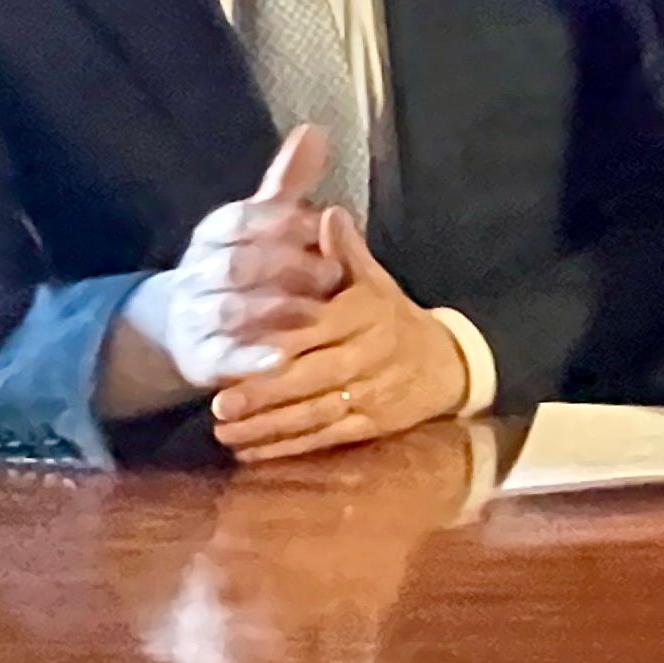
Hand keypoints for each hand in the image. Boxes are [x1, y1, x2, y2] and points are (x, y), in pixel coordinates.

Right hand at [151, 125, 354, 389]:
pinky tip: (284, 360)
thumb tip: (314, 129)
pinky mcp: (200, 358)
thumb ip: (288, 182)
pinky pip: (222, 357)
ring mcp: (195, 315)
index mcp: (214, 232)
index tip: (322, 223)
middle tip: (333, 275)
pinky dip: (251, 359)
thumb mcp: (261, 221)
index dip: (281, 221)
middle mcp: (199, 271)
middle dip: (284, 268)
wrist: (184, 325)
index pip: (242, 219)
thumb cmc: (241, 264)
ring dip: (272, 312)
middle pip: (237, 266)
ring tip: (316, 315)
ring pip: (229, 311)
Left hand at [206, 209, 470, 462]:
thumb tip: (328, 211)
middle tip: (218, 403)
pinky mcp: (370, 426)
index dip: (270, 341)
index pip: (309, 329)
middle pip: (307, 378)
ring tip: (224, 431)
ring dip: (267, 426)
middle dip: (263, 393)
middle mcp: (364, 356)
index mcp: (360, 317)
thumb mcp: (375, 281)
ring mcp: (368, 395)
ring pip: (312, 413)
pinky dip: (288, 448)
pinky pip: (324, 438)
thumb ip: (346, 251)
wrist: (445, 363)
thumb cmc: (395, 318)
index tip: (231, 349)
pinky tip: (252, 451)